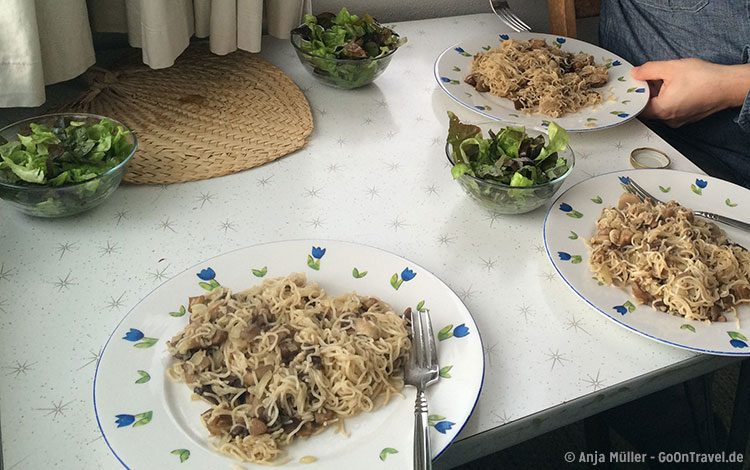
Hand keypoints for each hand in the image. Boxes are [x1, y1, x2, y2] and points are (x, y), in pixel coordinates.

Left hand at [631, 58, 749, 127]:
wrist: (729, 85)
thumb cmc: (704, 78)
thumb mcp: (670, 68)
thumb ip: (648, 70)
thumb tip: (635, 73)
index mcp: (661, 110)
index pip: (638, 107)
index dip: (636, 94)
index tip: (636, 83)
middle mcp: (668, 120)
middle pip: (649, 107)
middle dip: (649, 92)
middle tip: (654, 77)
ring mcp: (679, 120)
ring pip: (662, 107)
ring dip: (661, 94)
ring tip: (670, 80)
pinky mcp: (688, 118)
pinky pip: (673, 109)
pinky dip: (672, 98)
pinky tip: (680, 86)